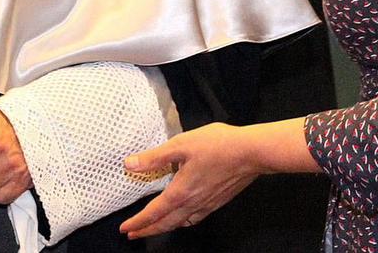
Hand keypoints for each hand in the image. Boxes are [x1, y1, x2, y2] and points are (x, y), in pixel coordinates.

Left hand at [119, 123, 261, 238]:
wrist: (251, 152)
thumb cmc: (219, 145)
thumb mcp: (180, 145)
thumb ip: (154, 157)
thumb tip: (130, 164)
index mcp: (180, 191)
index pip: (153, 213)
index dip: (138, 222)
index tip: (126, 228)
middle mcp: (193, 203)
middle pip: (165, 224)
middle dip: (147, 230)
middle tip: (134, 233)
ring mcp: (207, 204)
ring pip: (181, 223)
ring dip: (164, 227)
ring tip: (155, 227)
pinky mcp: (218, 201)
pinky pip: (196, 218)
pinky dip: (184, 222)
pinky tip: (184, 216)